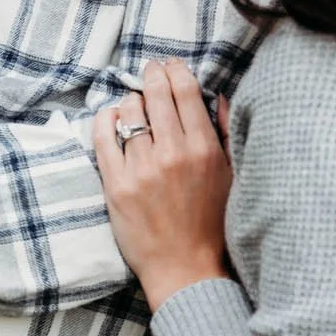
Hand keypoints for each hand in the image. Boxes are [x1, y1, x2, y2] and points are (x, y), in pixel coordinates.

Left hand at [94, 58, 232, 311]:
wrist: (187, 271)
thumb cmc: (213, 226)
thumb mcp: (232, 178)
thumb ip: (226, 134)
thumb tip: (217, 96)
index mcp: (204, 150)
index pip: (185, 92)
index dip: (175, 71)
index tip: (169, 64)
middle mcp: (173, 154)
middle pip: (155, 94)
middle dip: (151, 74)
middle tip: (149, 69)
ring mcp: (142, 169)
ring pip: (129, 111)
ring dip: (131, 99)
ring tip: (134, 101)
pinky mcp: (116, 184)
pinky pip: (103, 136)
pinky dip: (105, 118)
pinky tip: (110, 115)